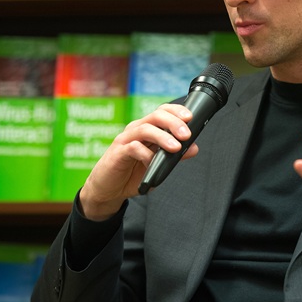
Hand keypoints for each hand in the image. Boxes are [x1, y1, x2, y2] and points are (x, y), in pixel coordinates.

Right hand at [79, 103, 198, 220]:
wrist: (108, 189)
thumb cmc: (132, 173)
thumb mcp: (158, 165)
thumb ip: (174, 156)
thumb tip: (194, 148)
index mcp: (147, 129)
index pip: (162, 112)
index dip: (177, 111)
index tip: (190, 117)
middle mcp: (136, 130)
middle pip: (156, 116)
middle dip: (173, 123)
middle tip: (186, 135)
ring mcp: (126, 140)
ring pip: (145, 129)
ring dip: (163, 137)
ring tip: (175, 147)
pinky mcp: (118, 153)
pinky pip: (133, 148)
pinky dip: (146, 154)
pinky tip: (152, 163)